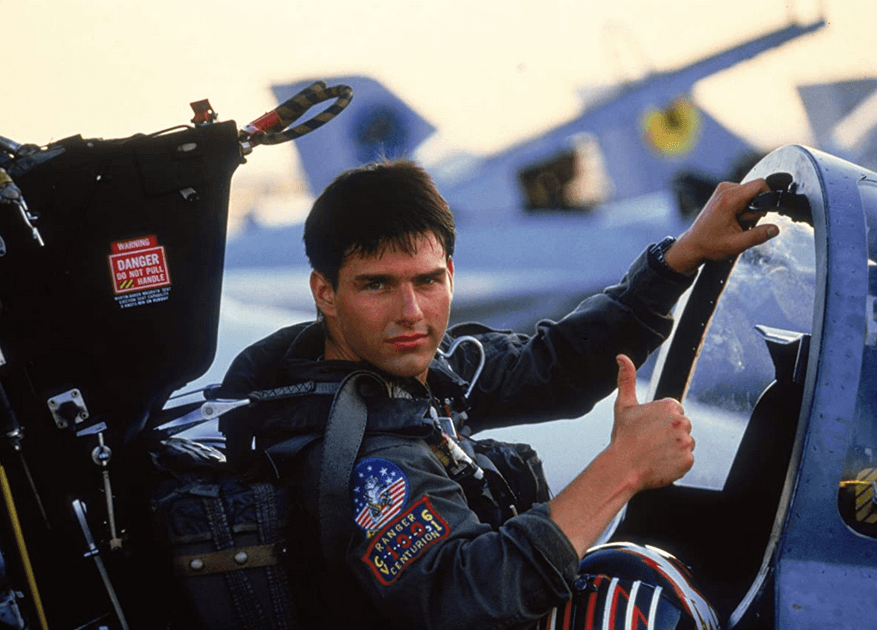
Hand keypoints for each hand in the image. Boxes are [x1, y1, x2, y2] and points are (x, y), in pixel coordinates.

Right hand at [611, 355, 694, 490]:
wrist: (622, 467)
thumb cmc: (623, 437)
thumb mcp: (623, 405)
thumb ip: (626, 378)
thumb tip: (622, 357)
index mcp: (670, 406)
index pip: (674, 412)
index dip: (659, 422)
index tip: (648, 429)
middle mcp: (682, 422)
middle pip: (682, 427)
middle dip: (668, 434)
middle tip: (650, 442)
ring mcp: (686, 442)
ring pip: (685, 443)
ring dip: (673, 448)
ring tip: (654, 453)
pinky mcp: (688, 460)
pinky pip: (686, 460)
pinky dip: (675, 463)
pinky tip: (660, 462)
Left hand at [664, 179, 778, 274]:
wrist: (693, 244)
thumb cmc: (710, 244)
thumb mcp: (736, 244)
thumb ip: (758, 236)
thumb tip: (774, 229)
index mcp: (729, 199)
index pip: (760, 184)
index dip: (768, 197)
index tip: (762, 213)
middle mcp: (725, 190)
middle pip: (756, 190)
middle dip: (756, 208)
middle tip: (743, 223)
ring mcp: (722, 190)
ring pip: (750, 193)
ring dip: (749, 209)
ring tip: (736, 223)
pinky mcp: (722, 192)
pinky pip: (742, 195)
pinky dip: (742, 207)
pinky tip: (733, 219)